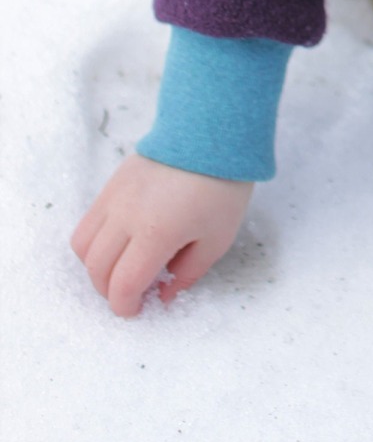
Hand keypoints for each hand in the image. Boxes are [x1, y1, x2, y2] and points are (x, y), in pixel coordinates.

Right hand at [70, 153, 253, 316]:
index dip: (125, 306)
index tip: (137, 310)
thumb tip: (163, 295)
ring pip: (82, 246)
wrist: (212, 131)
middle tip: (133, 292)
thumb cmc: (222, 185)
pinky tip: (120, 241)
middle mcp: (126, 218)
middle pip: (97, 270)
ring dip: (97, 266)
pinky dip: (95, 240)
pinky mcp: (112, 183)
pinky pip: (87, 221)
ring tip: (123, 266)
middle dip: (110, 290)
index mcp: (155, 234)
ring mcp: (114, 198)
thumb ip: (188, 272)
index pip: (122, 285)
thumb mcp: (218, 238)